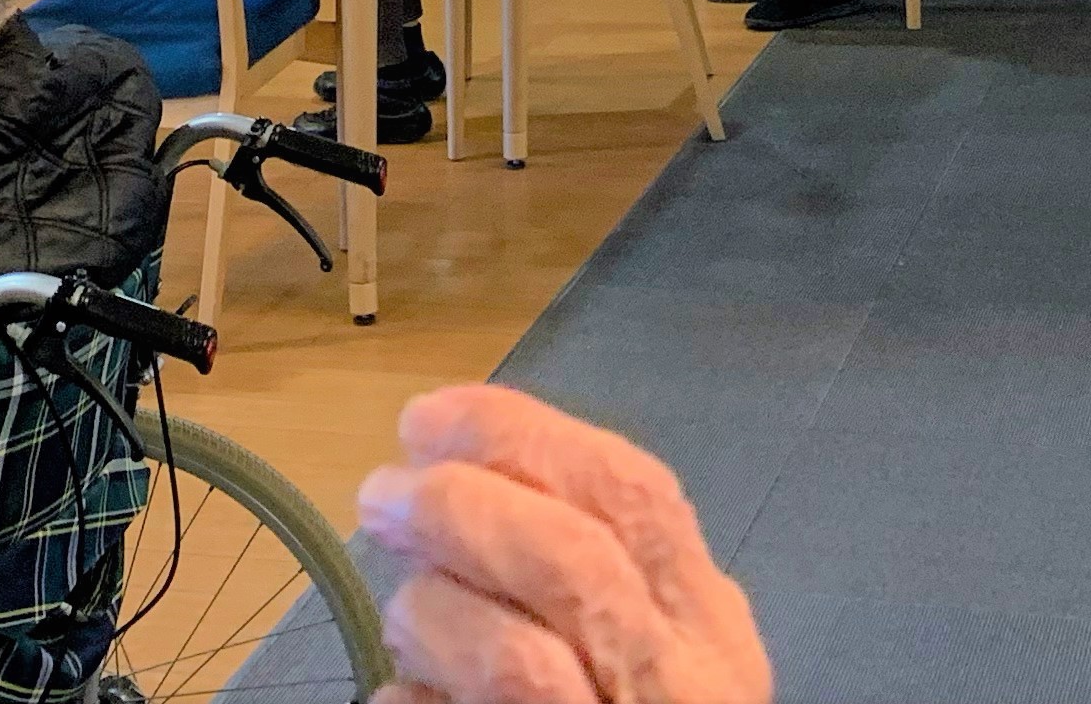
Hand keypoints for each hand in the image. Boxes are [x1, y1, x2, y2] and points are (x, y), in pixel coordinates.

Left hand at [363, 385, 771, 703]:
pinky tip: (402, 703)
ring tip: (403, 617)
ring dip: (432, 617)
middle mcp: (684, 691)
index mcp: (711, 631)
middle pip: (572, 564)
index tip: (430, 416)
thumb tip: (459, 474)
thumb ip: (592, 570)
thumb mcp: (651, 649)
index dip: (522, 435)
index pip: (632, 494)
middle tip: (380, 492)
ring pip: (519, 662)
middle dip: (459, 508)